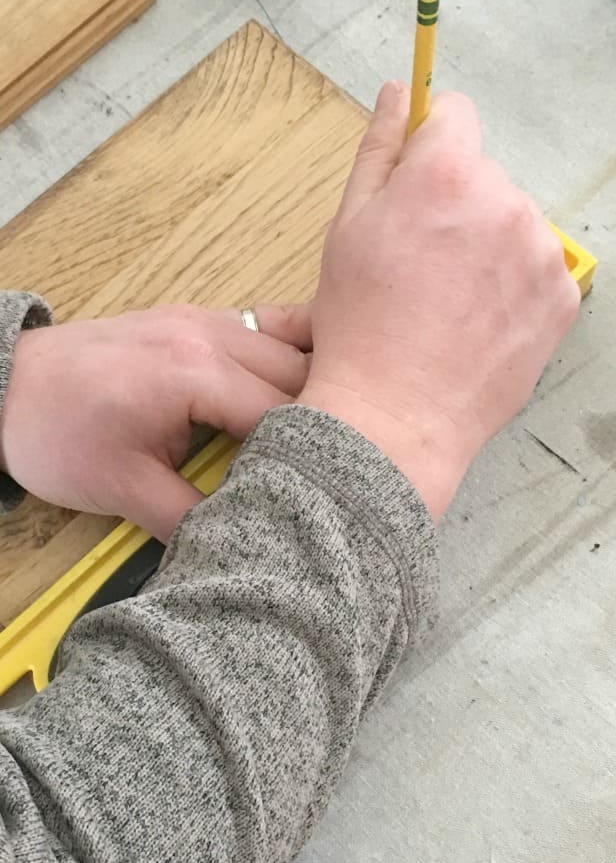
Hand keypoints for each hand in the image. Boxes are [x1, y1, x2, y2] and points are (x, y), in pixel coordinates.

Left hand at [0, 303, 310, 540]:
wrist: (5, 384)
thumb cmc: (55, 433)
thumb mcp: (122, 490)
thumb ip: (191, 519)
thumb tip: (248, 543)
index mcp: (194, 374)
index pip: (286, 416)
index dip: (312, 458)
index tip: (328, 494)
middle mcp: (211, 334)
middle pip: (303, 376)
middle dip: (325, 424)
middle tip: (336, 473)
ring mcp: (207, 319)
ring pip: (295, 347)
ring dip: (315, 390)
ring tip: (328, 438)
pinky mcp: (199, 319)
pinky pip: (269, 327)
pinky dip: (294, 355)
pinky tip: (309, 387)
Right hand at [300, 83, 579, 520]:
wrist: (396, 416)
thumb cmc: (359, 322)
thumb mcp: (349, 226)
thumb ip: (381, 148)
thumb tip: (402, 89)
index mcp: (447, 173)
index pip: (455, 114)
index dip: (430, 145)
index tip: (416, 182)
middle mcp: (506, 200)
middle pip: (485, 176)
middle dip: (458, 205)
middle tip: (422, 266)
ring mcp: (542, 251)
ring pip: (514, 224)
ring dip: (490, 248)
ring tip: (450, 303)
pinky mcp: (564, 297)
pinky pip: (539, 271)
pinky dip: (515, 289)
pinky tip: (479, 323)